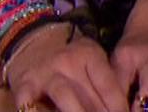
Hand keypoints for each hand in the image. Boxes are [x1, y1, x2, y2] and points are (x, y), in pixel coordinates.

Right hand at [5, 23, 129, 111]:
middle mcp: (68, 61)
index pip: (108, 85)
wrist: (32, 42)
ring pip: (66, 96)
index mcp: (89, 54)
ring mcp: (45, 72)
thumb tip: (122, 109)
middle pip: (89, 94)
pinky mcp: (25, 85)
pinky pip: (32, 103)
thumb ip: (104, 84)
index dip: (118, 106)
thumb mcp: (90, 63)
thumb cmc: (70, 61)